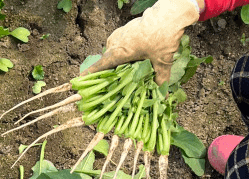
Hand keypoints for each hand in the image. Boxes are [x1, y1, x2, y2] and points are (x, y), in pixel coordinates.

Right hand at [84, 0, 199, 85]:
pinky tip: (129, 61)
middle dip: (106, 73)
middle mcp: (115, 43)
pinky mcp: (124, 30)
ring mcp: (118, 35)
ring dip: (115, 63)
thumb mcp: (162, 62)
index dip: (91, 74)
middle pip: (106, 61)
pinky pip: (117, 46)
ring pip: (112, 53)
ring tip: (120, 76)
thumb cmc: (162, 38)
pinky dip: (120, 54)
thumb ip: (161, 79)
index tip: (80, 80)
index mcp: (119, 52)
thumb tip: (163, 94)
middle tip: (108, 86)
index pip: (100, 65)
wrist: (168, 14)